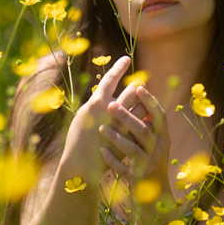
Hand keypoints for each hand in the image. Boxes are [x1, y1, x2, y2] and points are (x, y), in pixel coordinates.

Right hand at [63, 57, 147, 173]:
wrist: (81, 165)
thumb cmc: (78, 139)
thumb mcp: (83, 116)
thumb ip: (96, 103)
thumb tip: (106, 91)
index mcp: (97, 103)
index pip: (111, 79)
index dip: (119, 67)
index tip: (127, 59)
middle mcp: (111, 111)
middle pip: (133, 90)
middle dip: (138, 85)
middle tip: (141, 84)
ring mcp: (122, 124)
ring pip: (142, 106)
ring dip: (144, 101)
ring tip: (144, 99)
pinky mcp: (130, 137)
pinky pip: (143, 123)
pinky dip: (145, 118)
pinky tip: (145, 117)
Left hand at [99, 86, 170, 187]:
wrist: (156, 197)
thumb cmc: (151, 162)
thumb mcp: (156, 143)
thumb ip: (149, 124)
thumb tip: (142, 97)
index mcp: (163, 138)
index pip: (159, 116)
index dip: (150, 101)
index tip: (139, 86)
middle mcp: (158, 150)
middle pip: (143, 130)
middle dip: (127, 116)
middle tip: (111, 104)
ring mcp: (148, 165)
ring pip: (133, 149)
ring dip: (116, 137)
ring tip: (101, 128)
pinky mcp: (138, 179)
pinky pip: (124, 168)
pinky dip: (112, 160)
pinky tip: (101, 151)